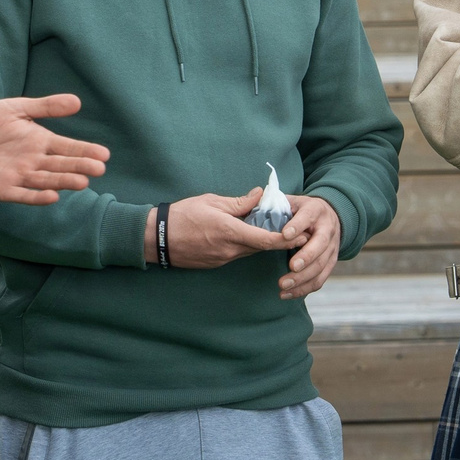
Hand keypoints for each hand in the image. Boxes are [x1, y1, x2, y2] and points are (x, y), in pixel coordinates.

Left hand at [0, 94, 107, 203]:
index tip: (104, 154)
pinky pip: (23, 195)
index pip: (67, 147)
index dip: (85, 150)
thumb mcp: (17, 108)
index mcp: (40, 141)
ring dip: (63, 182)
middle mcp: (34, 161)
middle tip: (99, 168)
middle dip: (80, 166)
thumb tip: (77, 102)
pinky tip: (52, 197)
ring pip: (46, 180)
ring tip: (82, 182)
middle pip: (61, 165)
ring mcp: (20, 176)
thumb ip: (45, 107)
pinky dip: (37, 197)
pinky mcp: (3, 189)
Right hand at [164, 188, 294, 269]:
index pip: (266, 240)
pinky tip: (246, 234)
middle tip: (294, 230)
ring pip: (250, 251)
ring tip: (271, 228)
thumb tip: (260, 195)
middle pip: (261, 247)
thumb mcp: (211, 202)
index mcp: (230, 232)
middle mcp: (230, 250)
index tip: (302, 234)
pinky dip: (246, 245)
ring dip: (261, 242)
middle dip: (279, 240)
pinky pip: (238, 254)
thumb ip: (239, 202)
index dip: (287, 239)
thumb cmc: (183, 216)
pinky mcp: (216, 263)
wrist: (158, 239)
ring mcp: (223, 259)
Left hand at [277, 194, 342, 299]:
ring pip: (320, 266)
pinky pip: (320, 279)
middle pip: (320, 245)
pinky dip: (304, 289)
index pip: (307, 217)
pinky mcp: (330, 263)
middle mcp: (327, 229)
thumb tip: (256, 201)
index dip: (297, 226)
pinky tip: (287, 294)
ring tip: (283, 285)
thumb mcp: (293, 201)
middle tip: (291, 266)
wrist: (330, 216)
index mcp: (315, 210)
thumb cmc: (303, 210)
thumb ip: (277, 203)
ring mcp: (332, 247)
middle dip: (306, 257)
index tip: (284, 234)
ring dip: (303, 278)